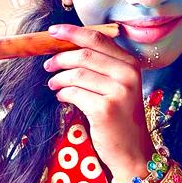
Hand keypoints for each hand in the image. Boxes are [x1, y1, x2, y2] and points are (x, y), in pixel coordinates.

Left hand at [44, 24, 151, 180]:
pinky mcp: (105, 109)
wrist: (133, 151)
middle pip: (84, 55)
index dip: (72, 32)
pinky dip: (63, 94)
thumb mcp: (118, 86)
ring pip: (77, 74)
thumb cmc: (120, 117)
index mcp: (131, 64)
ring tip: (53, 84)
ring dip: (59, 78)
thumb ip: (101, 66)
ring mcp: (118, 92)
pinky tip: (62, 97)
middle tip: (48, 66)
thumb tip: (67, 47)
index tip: (53, 31)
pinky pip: (74, 93)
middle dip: (60, 58)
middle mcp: (128, 75)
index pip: (98, 39)